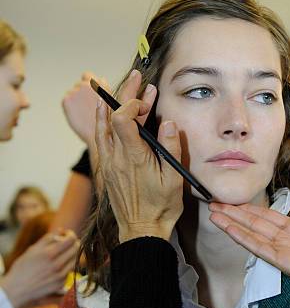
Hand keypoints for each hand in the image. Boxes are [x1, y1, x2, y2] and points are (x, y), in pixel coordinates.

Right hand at [0, 230, 78, 307]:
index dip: (70, 234)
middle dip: (73, 243)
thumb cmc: (22, 268)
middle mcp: (57, 265)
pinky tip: (60, 265)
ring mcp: (60, 275)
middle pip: (76, 249)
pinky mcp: (61, 283)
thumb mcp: (32, 250)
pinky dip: (68, 265)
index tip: (67, 234)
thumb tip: (61, 230)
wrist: (17, 289)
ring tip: (64, 253)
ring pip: (76, 259)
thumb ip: (48, 239)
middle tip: (67, 243)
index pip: (71, 240)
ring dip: (73, 254)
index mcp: (49, 254)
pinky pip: (71, 270)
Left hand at [62, 72, 109, 147]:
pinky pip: (67, 99)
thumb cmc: (107, 120)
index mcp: (98, 83)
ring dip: (76, 98)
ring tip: (85, 110)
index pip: (88, 75)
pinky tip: (78, 113)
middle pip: (80, 83)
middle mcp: (86, 85)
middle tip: (89, 104)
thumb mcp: (111, 100)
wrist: (99, 135)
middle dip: (83, 91)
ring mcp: (75, 92)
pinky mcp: (66, 100)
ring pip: (72, 92)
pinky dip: (71, 106)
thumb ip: (104, 88)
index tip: (92, 91)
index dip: (90, 83)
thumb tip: (100, 78)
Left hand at [95, 69, 182, 242]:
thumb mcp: (173, 179)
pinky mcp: (106, 168)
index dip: (132, 102)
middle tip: (137, 78)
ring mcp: (108, 163)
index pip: (121, 118)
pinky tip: (107, 113)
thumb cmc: (160, 207)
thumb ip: (171, 148)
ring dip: (111, 104)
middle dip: (125, 93)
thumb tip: (168, 123)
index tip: (147, 99)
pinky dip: (103, 121)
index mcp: (134, 157)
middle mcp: (116, 157)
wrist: (141, 229)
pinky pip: (100, 138)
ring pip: (101, 125)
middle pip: (111, 116)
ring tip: (121, 88)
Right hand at [209, 173, 289, 284]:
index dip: (249, 209)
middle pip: (255, 225)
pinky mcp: (286, 263)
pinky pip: (261, 249)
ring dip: (232, 225)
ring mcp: (286, 252)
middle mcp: (289, 241)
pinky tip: (230, 229)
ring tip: (214, 214)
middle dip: (234, 215)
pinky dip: (244, 239)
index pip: (268, 218)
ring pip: (253, 235)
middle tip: (213, 204)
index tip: (232, 202)